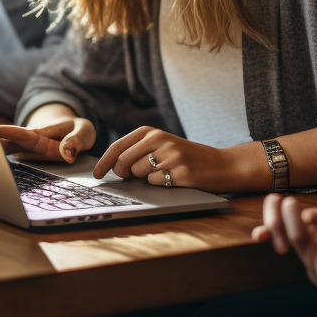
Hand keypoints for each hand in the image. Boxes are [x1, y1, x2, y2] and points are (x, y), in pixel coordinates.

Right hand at [0, 117, 95, 163]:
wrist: (77, 134)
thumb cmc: (79, 131)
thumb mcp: (85, 131)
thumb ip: (76, 141)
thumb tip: (67, 155)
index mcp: (39, 135)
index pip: (17, 133)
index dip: (2, 133)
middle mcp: (28, 143)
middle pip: (2, 144)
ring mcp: (26, 153)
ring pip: (3, 154)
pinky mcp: (27, 160)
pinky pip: (10, 164)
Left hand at [94, 126, 241, 191]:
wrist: (220, 164)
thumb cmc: (186, 157)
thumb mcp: (162, 145)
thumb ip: (139, 150)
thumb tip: (113, 166)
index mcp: (151, 132)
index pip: (118, 147)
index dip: (104, 162)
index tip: (96, 175)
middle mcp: (159, 140)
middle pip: (123, 162)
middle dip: (122, 174)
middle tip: (129, 177)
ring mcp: (169, 155)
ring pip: (139, 174)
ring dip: (144, 179)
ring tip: (162, 173)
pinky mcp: (179, 171)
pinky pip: (155, 183)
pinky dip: (159, 185)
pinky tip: (172, 179)